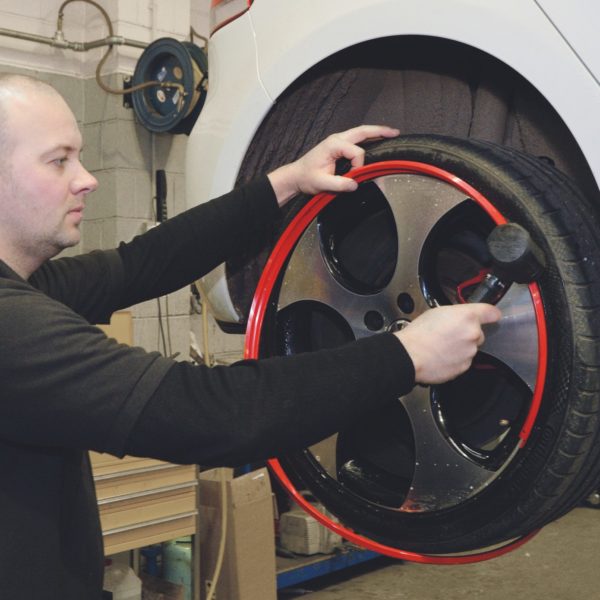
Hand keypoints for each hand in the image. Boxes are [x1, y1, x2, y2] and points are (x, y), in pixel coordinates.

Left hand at [267, 125, 399, 205]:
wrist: (296, 176)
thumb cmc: (307, 178)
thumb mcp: (321, 184)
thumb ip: (339, 184)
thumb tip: (355, 185)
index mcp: (333, 145)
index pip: (356, 152)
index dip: (359, 166)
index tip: (354, 178)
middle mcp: (337, 139)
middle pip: (362, 131)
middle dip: (379, 131)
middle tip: (395, 132)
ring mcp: (338, 140)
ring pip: (360, 132)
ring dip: (376, 132)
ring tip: (390, 133)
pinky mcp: (339, 145)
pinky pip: (357, 138)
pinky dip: (368, 137)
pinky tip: (377, 140)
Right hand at [395, 303, 501, 384]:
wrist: (410, 355)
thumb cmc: (419, 334)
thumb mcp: (437, 312)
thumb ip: (456, 314)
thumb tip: (461, 318)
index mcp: (467, 316)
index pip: (491, 313)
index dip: (491, 314)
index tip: (492, 316)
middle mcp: (473, 334)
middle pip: (478, 333)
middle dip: (467, 333)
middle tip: (449, 334)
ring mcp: (470, 352)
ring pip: (470, 348)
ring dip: (460, 347)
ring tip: (441, 346)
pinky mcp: (465, 366)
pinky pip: (464, 361)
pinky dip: (455, 359)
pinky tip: (441, 355)